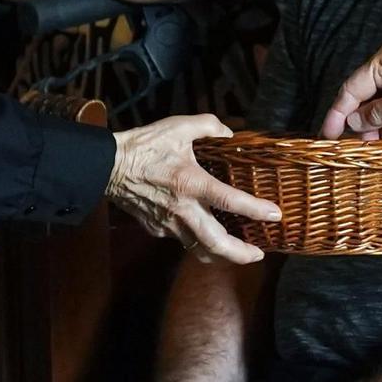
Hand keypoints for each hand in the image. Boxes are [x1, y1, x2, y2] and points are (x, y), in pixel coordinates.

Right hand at [107, 115, 277, 263]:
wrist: (107, 166)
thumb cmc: (144, 145)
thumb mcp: (178, 126)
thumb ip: (209, 126)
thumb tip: (229, 132)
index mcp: (191, 183)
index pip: (230, 201)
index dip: (255, 210)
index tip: (275, 215)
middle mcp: (183, 209)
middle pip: (216, 244)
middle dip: (240, 254)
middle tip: (258, 255)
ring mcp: (168, 224)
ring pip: (198, 249)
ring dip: (220, 254)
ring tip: (237, 251)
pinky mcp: (156, 229)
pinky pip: (181, 239)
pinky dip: (197, 241)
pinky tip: (204, 233)